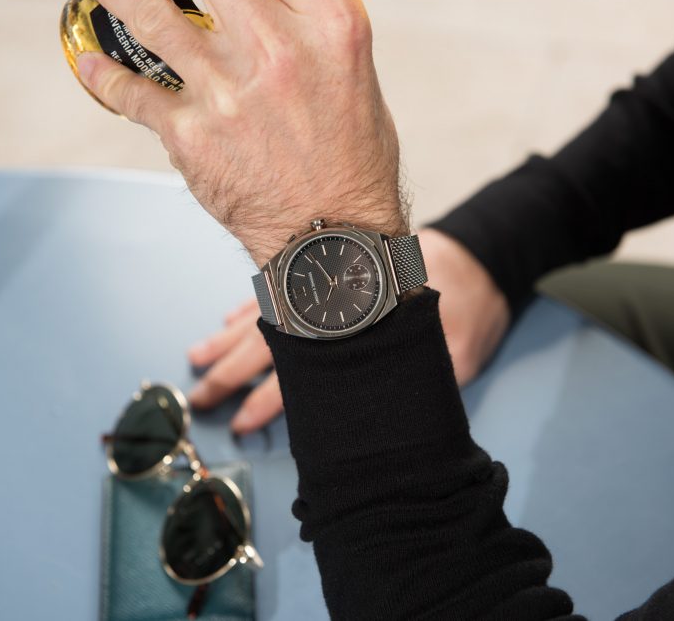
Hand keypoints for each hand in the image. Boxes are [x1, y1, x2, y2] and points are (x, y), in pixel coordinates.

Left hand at [77, 0, 407, 265]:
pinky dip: (105, 73)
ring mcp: (227, 91)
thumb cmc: (353, 166)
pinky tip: (92, 62)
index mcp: (332, 30)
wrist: (331, 242)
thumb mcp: (359, 80)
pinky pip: (132, 92)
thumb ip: (317, 30)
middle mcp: (277, 51)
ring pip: (151, 16)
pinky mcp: (190, 135)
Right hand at [187, 228, 511, 431]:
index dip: (265, 403)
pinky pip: (272, 287)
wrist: (477, 248)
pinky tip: (227, 318)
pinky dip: (246, 306)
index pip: (295, 374)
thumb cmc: (468, 301)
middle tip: (199, 398)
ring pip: (260, 314)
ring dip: (226, 339)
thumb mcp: (456, 352)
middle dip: (228, 373)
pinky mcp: (325, 268)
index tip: (240, 424)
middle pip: (264, 343)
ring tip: (196, 357)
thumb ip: (418, 377)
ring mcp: (320, 283)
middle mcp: (325, 306)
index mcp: (349, 331)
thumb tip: (386, 408)